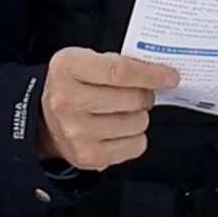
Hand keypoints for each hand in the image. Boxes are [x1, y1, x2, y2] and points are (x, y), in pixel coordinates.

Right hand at [41, 49, 179, 172]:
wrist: (47, 121)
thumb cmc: (72, 86)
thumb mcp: (85, 60)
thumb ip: (118, 62)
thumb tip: (158, 73)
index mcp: (67, 69)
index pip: (120, 72)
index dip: (151, 75)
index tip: (170, 77)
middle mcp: (68, 101)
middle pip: (133, 99)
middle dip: (145, 95)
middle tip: (138, 94)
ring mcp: (77, 132)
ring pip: (137, 122)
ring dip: (139, 116)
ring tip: (123, 111)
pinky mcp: (89, 156)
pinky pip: (136, 145)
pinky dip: (135, 137)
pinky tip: (120, 129)